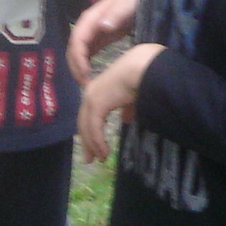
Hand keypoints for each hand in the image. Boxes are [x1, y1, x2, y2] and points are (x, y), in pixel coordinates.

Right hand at [68, 0, 140, 83]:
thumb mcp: (129, 2)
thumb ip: (117, 13)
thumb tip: (102, 26)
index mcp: (93, 17)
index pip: (78, 39)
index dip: (78, 57)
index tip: (85, 73)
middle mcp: (90, 25)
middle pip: (74, 47)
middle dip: (76, 66)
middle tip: (85, 84)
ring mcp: (95, 31)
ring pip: (79, 51)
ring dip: (79, 67)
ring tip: (86, 83)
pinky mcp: (101, 37)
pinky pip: (88, 51)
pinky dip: (86, 63)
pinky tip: (89, 75)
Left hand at [77, 42, 161, 162]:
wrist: (141, 67)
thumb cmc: (141, 76)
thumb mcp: (133, 96)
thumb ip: (127, 108)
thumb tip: (126, 120)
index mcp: (99, 89)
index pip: (89, 114)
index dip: (91, 130)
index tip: (95, 146)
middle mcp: (91, 93)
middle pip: (84, 122)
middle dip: (87, 141)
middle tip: (91, 158)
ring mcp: (92, 98)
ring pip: (87, 127)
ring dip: (93, 145)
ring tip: (99, 159)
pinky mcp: (96, 104)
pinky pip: (95, 129)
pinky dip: (98, 142)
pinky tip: (104, 153)